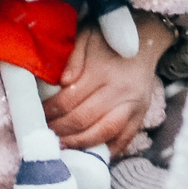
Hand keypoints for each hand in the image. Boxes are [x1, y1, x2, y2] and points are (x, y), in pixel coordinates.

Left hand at [43, 11, 168, 152]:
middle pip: (83, 119)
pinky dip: (107, 150)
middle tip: (45, 134)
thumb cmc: (110, 38)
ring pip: (103, 133)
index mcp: (103, 72)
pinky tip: (89, 152)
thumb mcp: (87, 36)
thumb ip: (73, 57)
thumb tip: (63, 82)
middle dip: (60, 130)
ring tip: (62, 146)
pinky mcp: (141, 116)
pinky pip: (124, 140)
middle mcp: (120, 92)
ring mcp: (133, 107)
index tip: (39, 115)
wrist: (148, 39)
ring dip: (79, 143)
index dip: (51, 112)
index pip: (70, 99)